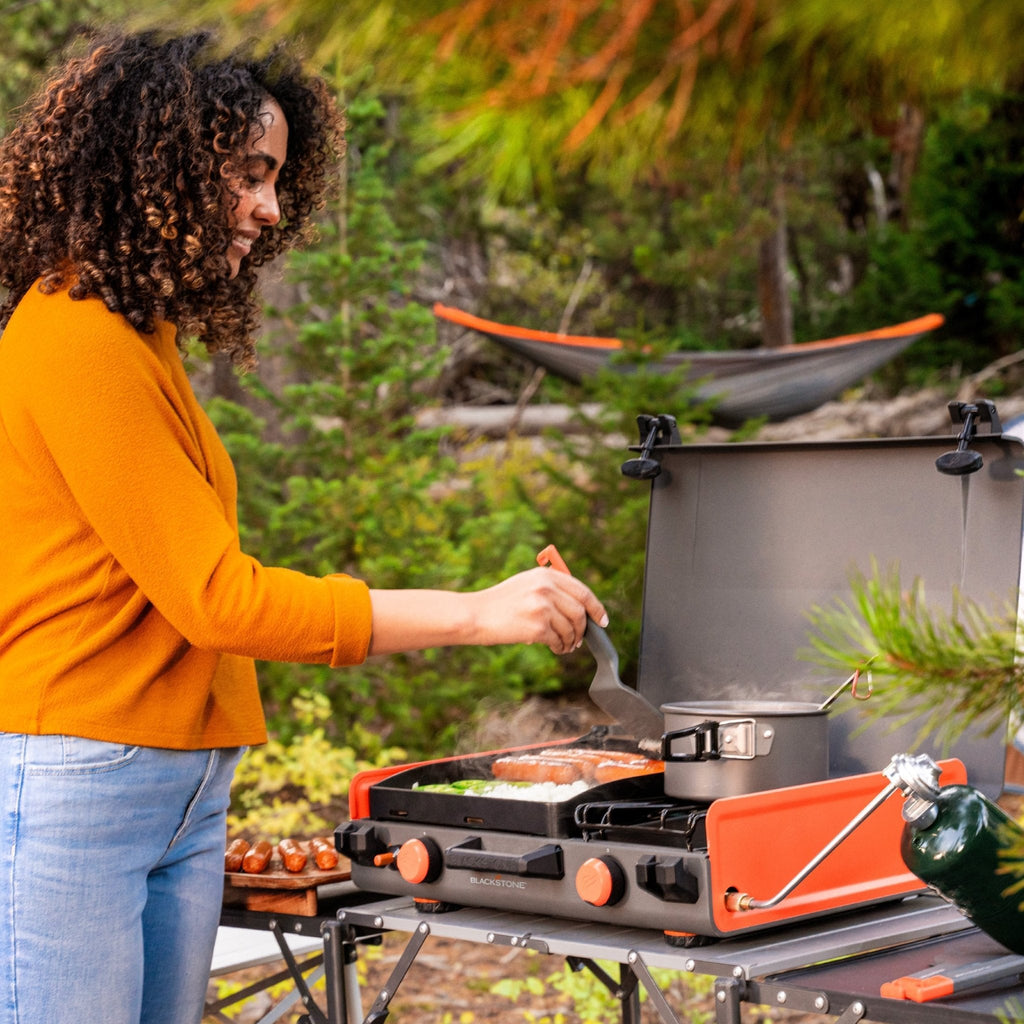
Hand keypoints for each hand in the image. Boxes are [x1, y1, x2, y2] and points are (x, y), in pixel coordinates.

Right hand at [471, 567, 608, 654]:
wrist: (476, 614)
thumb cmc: (500, 602)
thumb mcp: (526, 584)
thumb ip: (552, 589)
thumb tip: (581, 607)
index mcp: (546, 575)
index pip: (583, 591)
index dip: (596, 608)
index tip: (602, 620)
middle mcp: (546, 588)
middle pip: (580, 612)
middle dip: (582, 629)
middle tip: (579, 639)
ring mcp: (543, 607)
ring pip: (571, 629)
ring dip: (571, 641)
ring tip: (565, 646)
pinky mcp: (537, 626)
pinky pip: (559, 640)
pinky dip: (560, 647)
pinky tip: (556, 648)